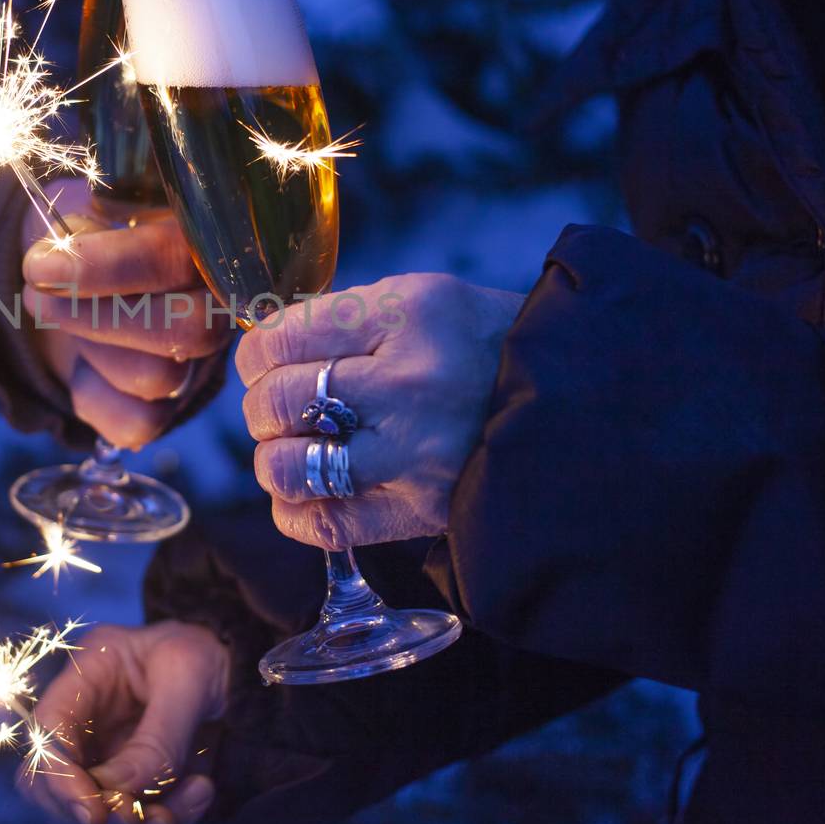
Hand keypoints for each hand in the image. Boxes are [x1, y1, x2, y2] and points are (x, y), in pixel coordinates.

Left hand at [22, 179, 227, 448]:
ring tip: (57, 316)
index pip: (176, 259)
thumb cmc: (81, 234)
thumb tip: (66, 242)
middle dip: (97, 317)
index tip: (42, 266)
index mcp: (202, 244)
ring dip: (90, 347)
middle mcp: (217, 307)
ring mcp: (198, 364)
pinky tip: (79, 365)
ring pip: (159, 378)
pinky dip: (91, 396)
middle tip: (38, 295)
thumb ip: (87, 214)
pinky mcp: (168, 412)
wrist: (62, 279)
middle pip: (189, 331)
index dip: (108, 267)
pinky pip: (138, 424)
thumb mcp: (81, 206)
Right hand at [23, 622, 226, 823]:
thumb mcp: (189, 676)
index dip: (57, 776)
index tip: (93, 813)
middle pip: (53, 783)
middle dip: (91, 812)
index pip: (46, 731)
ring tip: (173, 817)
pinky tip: (200, 793)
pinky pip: (135, 821)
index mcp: (86, 674)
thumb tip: (119, 792)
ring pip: (91, 813)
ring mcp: (104, 756)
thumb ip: (159, 736)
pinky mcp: (132, 785)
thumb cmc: (207, 653)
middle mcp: (84, 721)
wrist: (239, 670)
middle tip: (137, 820)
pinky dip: (164, 823)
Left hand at [235, 274, 522, 549]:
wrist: (569, 400)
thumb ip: (339, 320)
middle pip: (277, 402)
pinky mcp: (420, 510)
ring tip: (295, 449)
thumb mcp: (416, 300)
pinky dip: (296, 511)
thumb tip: (259, 351)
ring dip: (274, 460)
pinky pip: (323, 523)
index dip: (255, 355)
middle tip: (281, 407)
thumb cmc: (476, 344)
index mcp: (406, 315)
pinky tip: (311, 491)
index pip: (280, 338)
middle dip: (263, 407)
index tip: (266, 362)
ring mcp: (416, 454)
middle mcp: (410, 385)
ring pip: (288, 468)